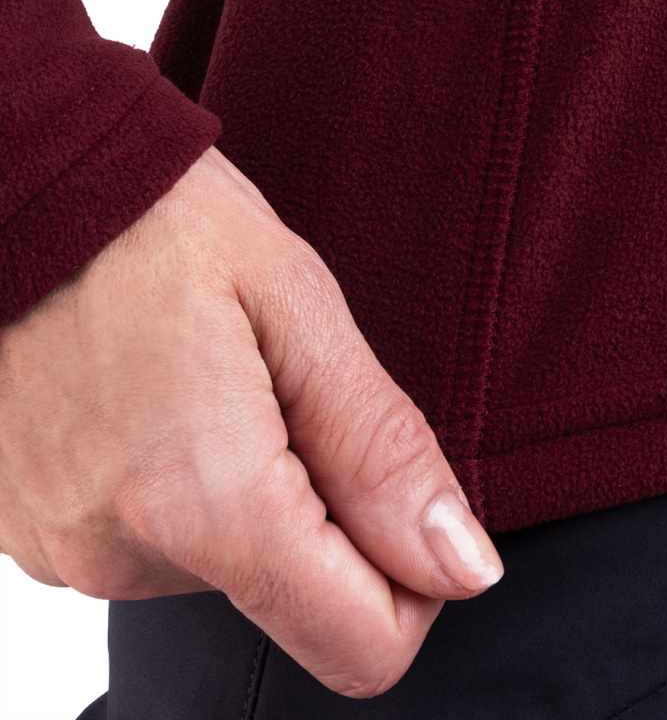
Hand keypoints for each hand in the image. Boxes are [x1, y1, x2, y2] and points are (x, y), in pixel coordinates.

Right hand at [0, 145, 501, 697]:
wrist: (23, 177)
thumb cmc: (157, 218)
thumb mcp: (297, 306)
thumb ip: (380, 451)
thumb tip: (463, 570)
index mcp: (202, 504)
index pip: (361, 647)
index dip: (415, 577)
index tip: (393, 476)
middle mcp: (120, 556)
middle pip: (294, 598)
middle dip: (324, 504)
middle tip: (280, 378)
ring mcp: (64, 549)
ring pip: (224, 565)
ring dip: (250, 483)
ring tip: (212, 367)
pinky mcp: (32, 530)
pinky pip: (152, 540)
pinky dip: (182, 480)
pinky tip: (162, 387)